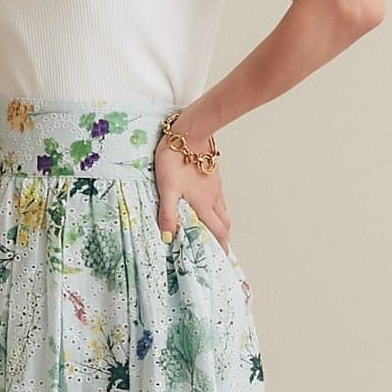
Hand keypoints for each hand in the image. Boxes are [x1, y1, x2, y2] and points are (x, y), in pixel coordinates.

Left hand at [154, 136, 230, 252]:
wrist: (189, 132)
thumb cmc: (176, 159)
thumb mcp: (167, 189)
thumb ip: (167, 214)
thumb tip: (168, 237)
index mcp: (203, 204)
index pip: (217, 231)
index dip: (221, 246)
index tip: (223, 259)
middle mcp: (213, 198)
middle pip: (224, 223)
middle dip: (224, 238)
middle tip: (219, 249)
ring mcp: (215, 186)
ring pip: (223, 210)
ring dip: (221, 223)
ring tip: (214, 232)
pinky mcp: (213, 176)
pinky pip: (219, 198)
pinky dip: (217, 209)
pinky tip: (208, 206)